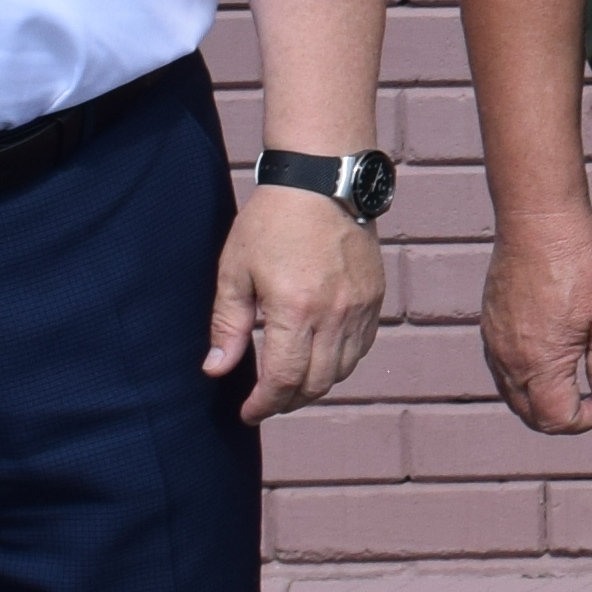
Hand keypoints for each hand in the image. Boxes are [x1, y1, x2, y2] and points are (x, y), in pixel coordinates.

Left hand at [204, 183, 384, 425]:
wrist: (323, 179)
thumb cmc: (271, 221)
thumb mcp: (235, 271)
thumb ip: (228, 326)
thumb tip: (217, 370)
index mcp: (294, 309)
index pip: (283, 380)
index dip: (263, 405)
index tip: (248, 412)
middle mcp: (334, 313)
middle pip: (316, 384)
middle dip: (287, 402)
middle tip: (266, 402)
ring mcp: (360, 307)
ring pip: (342, 370)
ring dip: (315, 386)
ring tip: (291, 383)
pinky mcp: (374, 297)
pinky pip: (362, 347)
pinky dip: (340, 363)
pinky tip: (320, 357)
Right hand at [482, 195, 591, 434]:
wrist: (538, 218)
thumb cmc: (578, 261)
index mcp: (539, 363)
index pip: (556, 421)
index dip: (587, 420)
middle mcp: (508, 359)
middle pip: (530, 415)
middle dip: (562, 417)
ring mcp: (494, 342)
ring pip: (512, 394)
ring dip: (541, 398)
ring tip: (572, 379)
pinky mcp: (490, 324)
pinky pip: (502, 368)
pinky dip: (524, 376)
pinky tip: (548, 358)